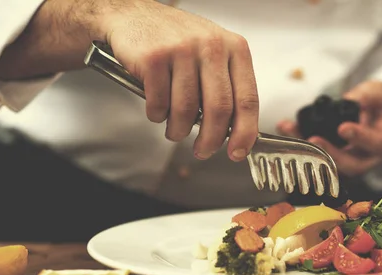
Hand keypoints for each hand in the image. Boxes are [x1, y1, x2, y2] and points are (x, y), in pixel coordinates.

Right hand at [102, 1, 258, 160]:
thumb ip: (227, 87)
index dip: (244, 132)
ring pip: (187, 110)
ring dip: (179, 130)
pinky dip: (157, 115)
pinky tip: (156, 110)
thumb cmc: (177, 41)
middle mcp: (212, 46)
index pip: (248, 99)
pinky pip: (159, 104)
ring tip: (175, 131)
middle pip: (219, 109)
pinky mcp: (154, 57)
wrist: (133, 15)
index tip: (238, 152)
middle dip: (211, 140)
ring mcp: (182, 49)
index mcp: (235, 48)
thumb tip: (234, 133)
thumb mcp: (213, 54)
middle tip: (203, 151)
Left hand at [277, 81, 381, 176]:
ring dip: (306, 148)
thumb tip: (351, 99)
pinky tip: (285, 127)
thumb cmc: (381, 106)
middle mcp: (366, 158)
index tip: (343, 128)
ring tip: (289, 129)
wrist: (376, 119)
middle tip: (312, 138)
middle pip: (349, 164)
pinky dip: (298, 142)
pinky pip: (314, 155)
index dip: (359, 137)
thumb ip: (370, 94)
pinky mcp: (329, 158)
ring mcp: (346, 161)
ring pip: (327, 163)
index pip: (374, 144)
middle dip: (329, 152)